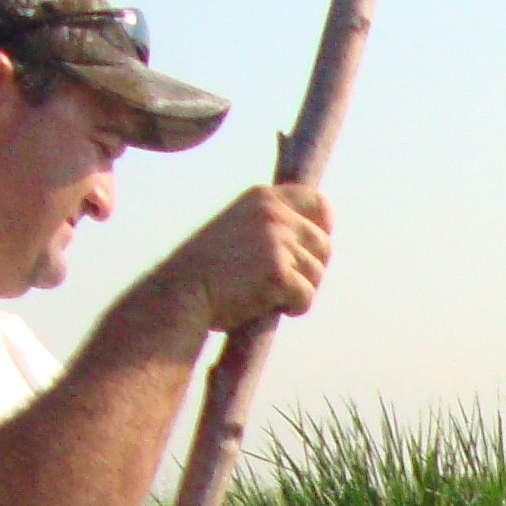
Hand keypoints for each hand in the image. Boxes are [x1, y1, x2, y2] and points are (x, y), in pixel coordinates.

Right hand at [155, 183, 330, 332]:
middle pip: (324, 245)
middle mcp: (273, 213)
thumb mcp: (239, 228)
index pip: (317, 204)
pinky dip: (294, 307)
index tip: (312, 249)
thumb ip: (270, 226)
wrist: (182, 292)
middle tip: (281, 283)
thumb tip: (313, 240)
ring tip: (266, 293)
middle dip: (310, 269)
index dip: (322, 229)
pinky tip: (267, 305)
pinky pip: (306, 296)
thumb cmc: (208, 270)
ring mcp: (277, 241)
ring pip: (316, 273)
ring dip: (298, 290)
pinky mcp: (279, 271)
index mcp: (263, 198)